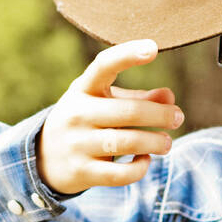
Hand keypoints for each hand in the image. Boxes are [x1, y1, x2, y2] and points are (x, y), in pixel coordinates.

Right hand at [36, 39, 181, 194]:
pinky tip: (144, 160)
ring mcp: (77, 143)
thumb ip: (137, 98)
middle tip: (178, 118)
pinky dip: (139, 168)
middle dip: (161, 115)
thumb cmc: (85, 123)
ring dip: (155, 142)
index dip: (128, 55)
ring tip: (167, 143)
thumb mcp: (103, 103)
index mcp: (84, 89)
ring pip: (127, 142)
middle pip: (128, 112)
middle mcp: (77, 113)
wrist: (43, 158)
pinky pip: (119, 173)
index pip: (104, 65)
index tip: (153, 48)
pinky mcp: (82, 171)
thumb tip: (170, 97)